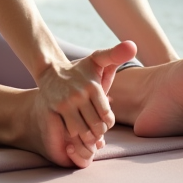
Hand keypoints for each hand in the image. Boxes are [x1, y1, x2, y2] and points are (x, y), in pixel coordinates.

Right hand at [35, 40, 136, 165]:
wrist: (50, 71)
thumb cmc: (80, 70)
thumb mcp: (98, 59)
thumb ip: (116, 54)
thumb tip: (133, 46)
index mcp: (92, 86)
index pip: (107, 117)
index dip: (108, 123)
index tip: (104, 119)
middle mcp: (78, 94)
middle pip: (96, 127)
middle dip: (98, 131)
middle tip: (96, 129)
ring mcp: (64, 103)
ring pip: (82, 132)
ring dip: (87, 136)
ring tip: (87, 131)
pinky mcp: (52, 110)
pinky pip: (68, 132)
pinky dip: (74, 136)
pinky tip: (75, 131)